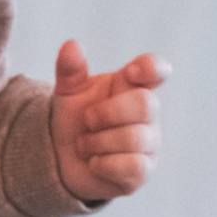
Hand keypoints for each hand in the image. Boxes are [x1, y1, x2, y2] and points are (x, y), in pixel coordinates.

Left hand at [50, 40, 168, 203]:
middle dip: (107, 113)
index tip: (130, 73)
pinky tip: (94, 162)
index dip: (152, 68)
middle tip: (87, 120)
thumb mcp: (68, 93)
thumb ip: (70, 70)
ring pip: (135, 138)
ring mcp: (149, 143)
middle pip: (146, 104)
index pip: (156, 69)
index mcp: (132, 86)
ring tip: (85, 144)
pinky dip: (104, 164)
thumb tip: (71, 45)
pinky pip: (133, 166)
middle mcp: (147, 114)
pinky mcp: (143, 171)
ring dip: (98, 142)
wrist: (61, 159)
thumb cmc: (74, 120)